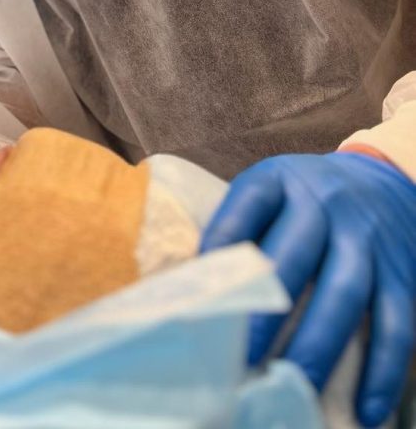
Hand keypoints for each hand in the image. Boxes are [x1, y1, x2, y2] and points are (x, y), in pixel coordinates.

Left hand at [201, 152, 415, 427]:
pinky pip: (395, 322)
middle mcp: (324, 203)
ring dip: (318, 345)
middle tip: (242, 355)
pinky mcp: (401, 272)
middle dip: (267, 307)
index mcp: (279, 181)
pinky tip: (365, 407)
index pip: (248, 204)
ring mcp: (365, 238)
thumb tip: (190, 283)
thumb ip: (236, 226)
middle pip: (295, 254)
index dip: (223, 240)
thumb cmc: (303, 198)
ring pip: (344, 293)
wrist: (381, 180)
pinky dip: (383, 369)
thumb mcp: (269, 189)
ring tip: (293, 384)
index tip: (202, 286)